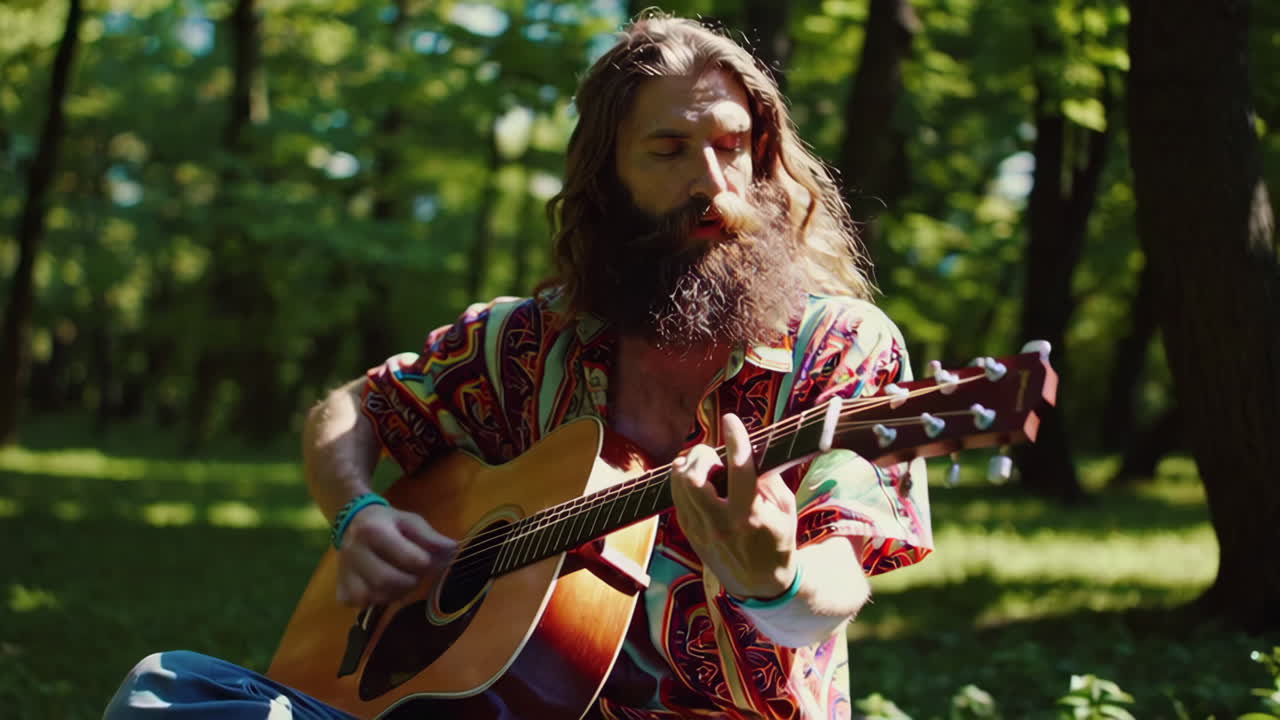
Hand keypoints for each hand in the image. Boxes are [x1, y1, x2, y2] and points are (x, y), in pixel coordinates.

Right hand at [335, 504, 455, 606]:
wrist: (353, 522)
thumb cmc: (388, 523)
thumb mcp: (411, 522)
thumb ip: (431, 538)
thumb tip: (455, 552)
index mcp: (373, 530)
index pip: (409, 558)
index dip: (425, 563)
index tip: (428, 561)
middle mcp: (353, 551)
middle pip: (387, 580)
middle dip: (410, 581)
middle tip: (414, 574)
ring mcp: (344, 573)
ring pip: (375, 596)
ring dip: (396, 593)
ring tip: (400, 579)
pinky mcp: (341, 590)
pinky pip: (363, 605)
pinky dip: (378, 600)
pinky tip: (383, 587)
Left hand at [670, 413, 797, 599]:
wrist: (760, 585)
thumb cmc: (778, 542)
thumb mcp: (785, 510)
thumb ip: (770, 479)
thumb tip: (751, 449)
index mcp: (750, 516)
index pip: (739, 469)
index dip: (735, 439)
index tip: (731, 419)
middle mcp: (721, 523)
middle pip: (694, 476)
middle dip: (701, 455)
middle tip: (715, 454)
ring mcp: (701, 530)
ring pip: (679, 485)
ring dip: (689, 465)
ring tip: (706, 465)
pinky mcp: (689, 533)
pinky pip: (677, 496)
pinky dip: (684, 480)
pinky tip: (698, 478)